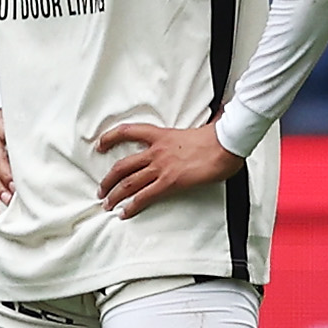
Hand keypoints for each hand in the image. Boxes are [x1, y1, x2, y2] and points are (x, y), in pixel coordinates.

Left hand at [97, 120, 240, 217]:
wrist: (227, 142)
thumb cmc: (219, 137)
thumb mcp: (198, 128)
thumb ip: (192, 129)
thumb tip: (211, 115)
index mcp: (161, 135)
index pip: (127, 132)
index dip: (110, 138)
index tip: (99, 144)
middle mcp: (156, 151)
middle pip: (122, 166)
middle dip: (108, 180)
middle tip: (101, 189)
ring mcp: (161, 167)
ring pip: (128, 183)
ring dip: (115, 195)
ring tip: (107, 204)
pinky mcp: (170, 182)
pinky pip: (145, 196)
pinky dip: (132, 206)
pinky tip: (124, 213)